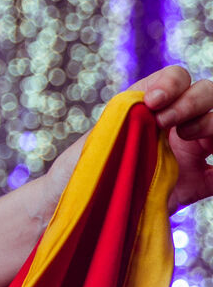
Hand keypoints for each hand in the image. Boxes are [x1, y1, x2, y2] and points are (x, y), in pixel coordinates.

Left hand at [39, 64, 212, 221]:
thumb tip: (145, 108)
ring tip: (182, 138)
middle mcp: (177, 124)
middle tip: (163, 122)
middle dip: (190, 101)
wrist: (85, 208)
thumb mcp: (101, 138)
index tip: (152, 102)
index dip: (172, 84)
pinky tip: (211, 168)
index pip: (178, 78)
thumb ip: (125, 118)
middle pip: (207, 93)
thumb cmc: (87, 168)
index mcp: (153, 107)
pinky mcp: (199, 183)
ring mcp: (192, 152)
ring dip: (210, 123)